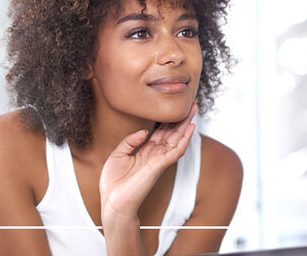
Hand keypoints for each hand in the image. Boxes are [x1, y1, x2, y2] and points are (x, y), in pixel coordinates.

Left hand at [99, 102, 197, 220]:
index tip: (174, 107)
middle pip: (172, 132)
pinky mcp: (160, 165)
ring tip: (193, 109)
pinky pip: (176, 150)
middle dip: (181, 118)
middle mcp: (155, 154)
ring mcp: (159, 160)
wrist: (113, 202)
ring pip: (177, 138)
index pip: (161, 132)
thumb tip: (144, 131)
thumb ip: (130, 141)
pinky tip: (191, 127)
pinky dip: (185, 138)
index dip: (168, 119)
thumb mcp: (117, 155)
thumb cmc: (114, 183)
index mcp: (145, 151)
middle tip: (191, 103)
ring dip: (186, 123)